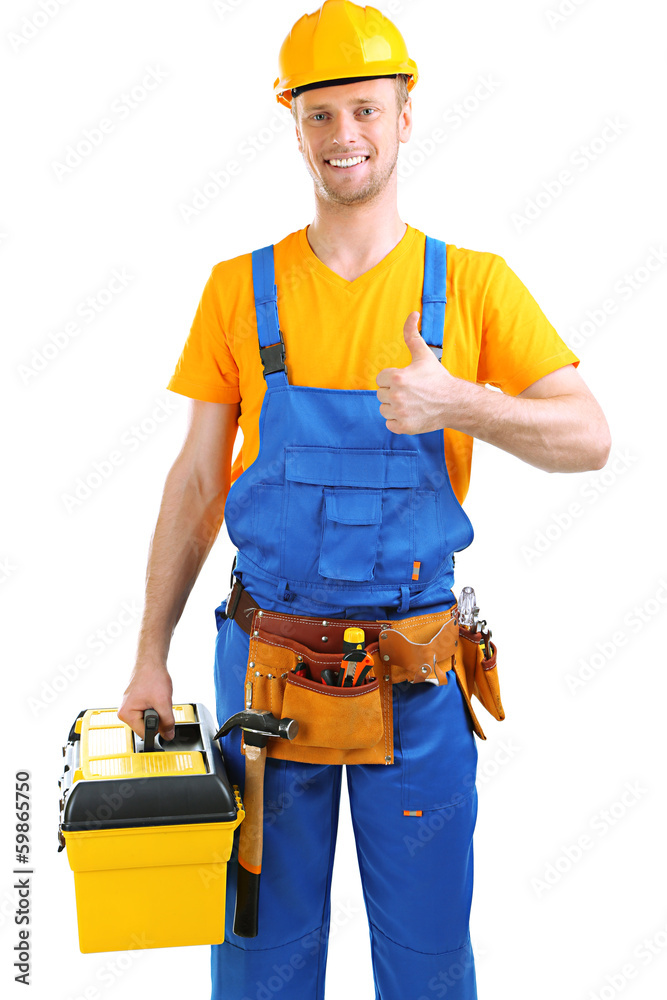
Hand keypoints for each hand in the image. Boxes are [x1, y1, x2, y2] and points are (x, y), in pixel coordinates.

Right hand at [117, 661, 174, 740]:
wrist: (151, 662)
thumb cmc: (152, 677)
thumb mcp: (163, 702)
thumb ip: (167, 722)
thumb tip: (169, 735)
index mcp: (126, 714)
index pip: (144, 734)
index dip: (158, 729)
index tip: (164, 720)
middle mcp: (125, 712)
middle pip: (146, 727)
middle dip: (157, 718)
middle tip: (159, 703)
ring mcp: (130, 707)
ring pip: (148, 720)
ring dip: (157, 712)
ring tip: (157, 698)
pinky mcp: (135, 703)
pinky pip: (148, 712)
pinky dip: (155, 707)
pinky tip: (155, 697)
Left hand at [376, 311, 456, 434]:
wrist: (454, 403)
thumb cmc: (437, 378)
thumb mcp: (423, 354)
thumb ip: (412, 334)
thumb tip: (413, 313)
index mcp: (396, 377)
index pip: (380, 379)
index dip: (392, 378)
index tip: (408, 380)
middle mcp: (396, 396)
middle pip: (381, 394)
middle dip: (393, 392)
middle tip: (412, 391)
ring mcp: (400, 413)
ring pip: (384, 409)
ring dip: (394, 406)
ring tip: (412, 402)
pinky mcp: (403, 427)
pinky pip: (389, 423)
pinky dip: (397, 420)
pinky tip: (411, 413)